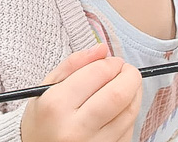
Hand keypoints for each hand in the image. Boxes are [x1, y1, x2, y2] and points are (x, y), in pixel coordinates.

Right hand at [21, 44, 141, 141]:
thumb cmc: (43, 119)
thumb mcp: (47, 88)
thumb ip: (73, 64)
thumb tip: (102, 49)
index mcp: (56, 106)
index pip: (99, 73)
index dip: (111, 62)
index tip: (112, 62)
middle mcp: (75, 129)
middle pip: (120, 94)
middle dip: (130, 75)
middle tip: (125, 71)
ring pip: (130, 112)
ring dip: (133, 93)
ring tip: (123, 88)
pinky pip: (129, 128)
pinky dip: (128, 114)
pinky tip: (117, 110)